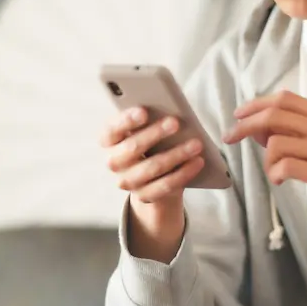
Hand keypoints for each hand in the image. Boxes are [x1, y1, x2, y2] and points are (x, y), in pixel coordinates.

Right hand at [102, 107, 203, 262]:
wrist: (147, 174)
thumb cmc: (146, 140)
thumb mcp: (141, 128)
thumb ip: (147, 119)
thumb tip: (167, 110)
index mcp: (108, 140)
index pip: (113, 129)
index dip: (127, 120)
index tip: (144, 111)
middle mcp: (113, 162)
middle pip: (133, 148)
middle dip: (156, 134)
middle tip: (176, 122)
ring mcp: (127, 181)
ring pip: (153, 167)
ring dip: (176, 154)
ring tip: (196, 143)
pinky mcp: (144, 195)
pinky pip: (166, 185)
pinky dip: (184, 173)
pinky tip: (198, 162)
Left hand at [222, 91, 306, 236]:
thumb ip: (297, 132)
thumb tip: (258, 128)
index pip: (284, 99)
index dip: (256, 104)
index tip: (237, 116)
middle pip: (275, 115)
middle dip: (245, 125)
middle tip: (230, 138)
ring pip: (277, 142)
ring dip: (265, 159)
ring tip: (274, 171)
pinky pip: (286, 167)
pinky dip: (274, 174)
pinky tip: (280, 181)